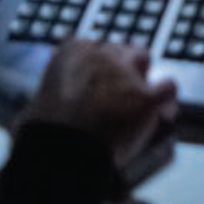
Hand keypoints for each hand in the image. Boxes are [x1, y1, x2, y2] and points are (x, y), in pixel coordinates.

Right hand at [21, 39, 178, 172]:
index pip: (94, 46)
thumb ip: (50, 94)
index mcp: (72, 52)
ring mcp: (125, 74)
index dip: (98, 66)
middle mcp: (102, 55)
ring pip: (143, 60)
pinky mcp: (145, 96)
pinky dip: (166, 100)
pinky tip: (164, 114)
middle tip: (119, 93)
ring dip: (141, 76)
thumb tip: (46, 106)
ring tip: (140, 101)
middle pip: (121, 50)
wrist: (59, 157)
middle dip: (121, 67)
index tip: (97, 82)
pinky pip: (168, 87)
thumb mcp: (36, 104)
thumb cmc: (41, 137)